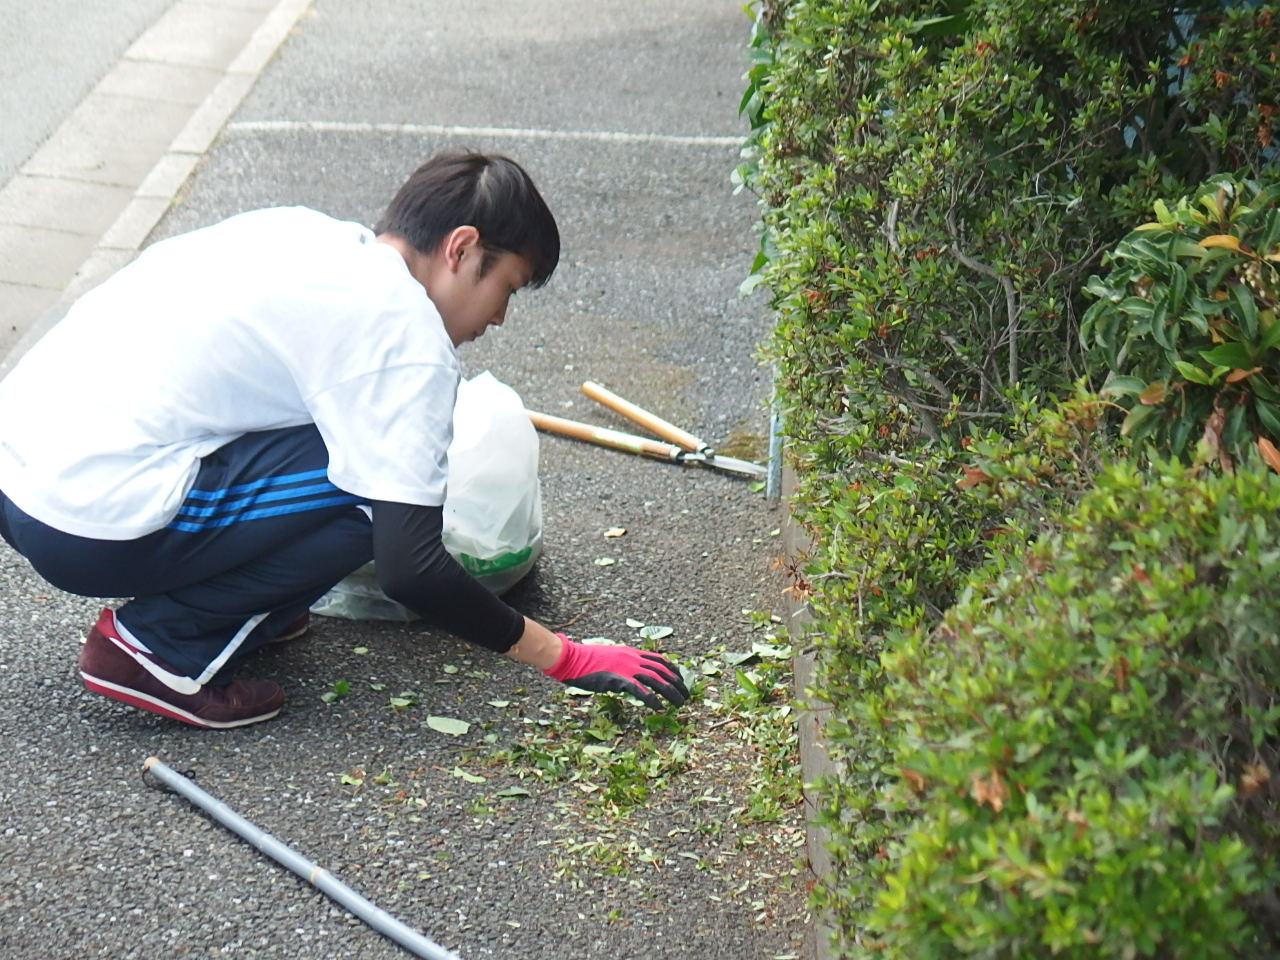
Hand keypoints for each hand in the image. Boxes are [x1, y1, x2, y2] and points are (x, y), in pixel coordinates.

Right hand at [543, 635, 687, 710]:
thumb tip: (630, 676)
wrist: (572, 659)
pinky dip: (652, 699)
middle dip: (677, 683)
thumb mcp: (610, 658)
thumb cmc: (587, 661)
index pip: (659, 660)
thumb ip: (623, 664)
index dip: (673, 670)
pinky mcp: (619, 680)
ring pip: (657, 680)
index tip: (681, 680)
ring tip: (680, 704)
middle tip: (686, 695)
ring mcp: (626, 668)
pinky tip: (659, 707)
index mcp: (632, 653)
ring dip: (671, 693)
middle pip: (663, 670)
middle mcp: (633, 659)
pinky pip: (640, 690)